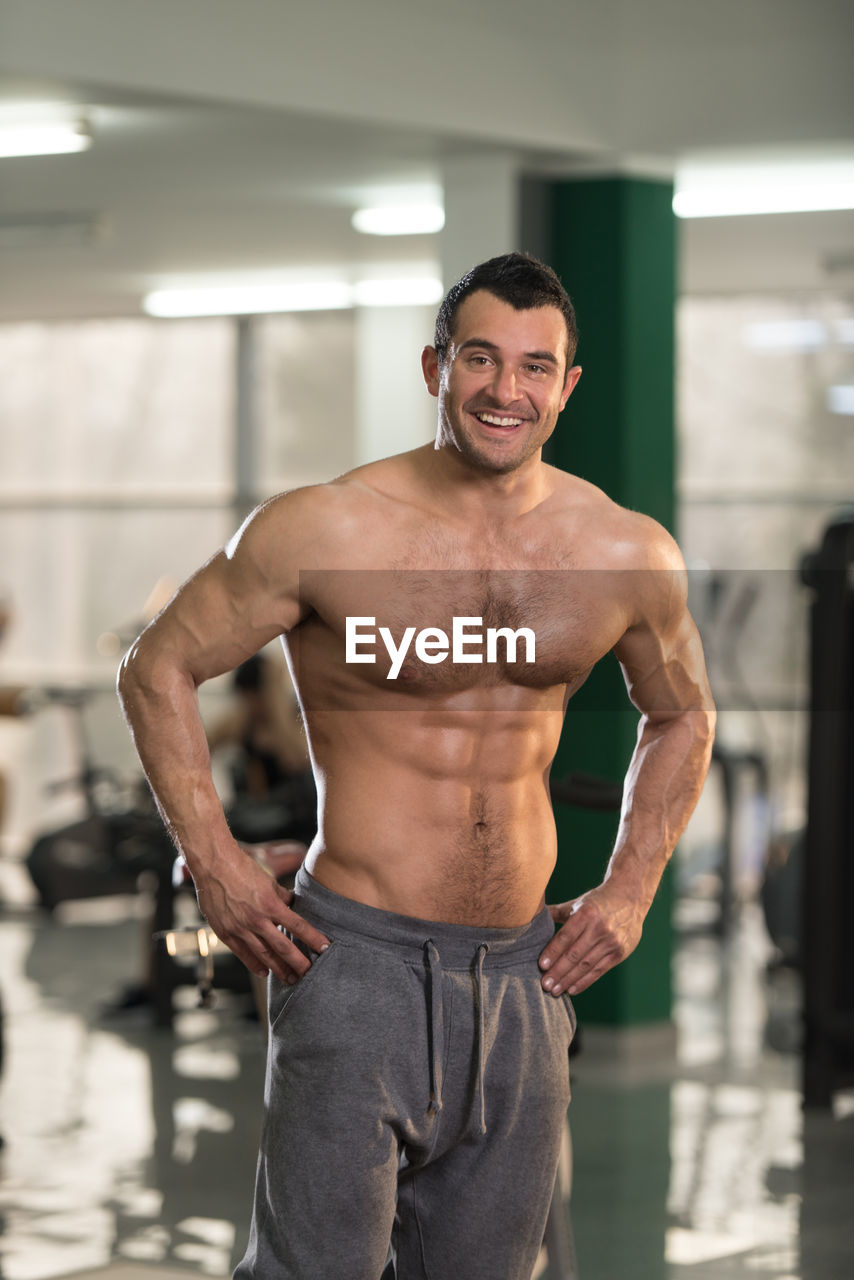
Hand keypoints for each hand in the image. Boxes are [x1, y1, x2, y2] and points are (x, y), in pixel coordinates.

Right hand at [191, 842, 329, 984]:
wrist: (213, 864)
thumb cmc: (242, 868)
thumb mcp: (268, 881)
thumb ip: (282, 897)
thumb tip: (294, 906)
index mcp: (271, 904)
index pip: (298, 926)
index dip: (313, 938)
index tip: (325, 948)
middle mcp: (257, 919)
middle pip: (283, 947)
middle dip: (298, 963)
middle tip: (310, 974)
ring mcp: (240, 928)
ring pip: (264, 955)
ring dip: (279, 969)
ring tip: (291, 979)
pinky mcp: (225, 932)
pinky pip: (242, 953)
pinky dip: (254, 964)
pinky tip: (264, 973)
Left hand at [538, 882, 645, 995]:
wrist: (630, 897)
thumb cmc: (598, 901)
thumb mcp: (578, 903)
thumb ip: (556, 912)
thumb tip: (529, 916)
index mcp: (587, 913)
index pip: (566, 936)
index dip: (553, 952)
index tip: (541, 966)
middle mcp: (600, 927)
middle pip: (575, 954)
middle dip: (558, 971)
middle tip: (545, 984)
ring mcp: (612, 941)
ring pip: (586, 965)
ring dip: (569, 980)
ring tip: (555, 990)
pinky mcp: (620, 952)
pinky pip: (600, 970)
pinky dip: (585, 981)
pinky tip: (572, 989)